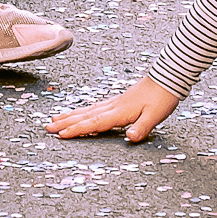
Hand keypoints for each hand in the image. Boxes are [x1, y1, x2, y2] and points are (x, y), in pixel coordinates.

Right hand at [47, 77, 182, 141]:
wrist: (168, 79)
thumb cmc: (162, 98)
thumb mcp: (155, 116)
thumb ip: (142, 128)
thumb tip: (130, 138)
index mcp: (119, 111)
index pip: (93, 123)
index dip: (76, 129)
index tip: (60, 134)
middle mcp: (113, 106)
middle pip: (85, 115)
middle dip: (66, 122)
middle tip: (48, 127)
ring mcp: (114, 102)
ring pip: (87, 110)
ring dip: (71, 115)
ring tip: (56, 119)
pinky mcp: (118, 101)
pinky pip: (95, 108)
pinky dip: (84, 112)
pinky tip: (82, 113)